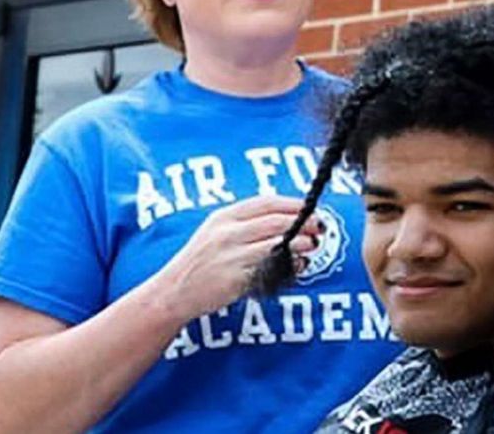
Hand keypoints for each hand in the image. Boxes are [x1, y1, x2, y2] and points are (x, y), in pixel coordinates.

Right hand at [152, 194, 320, 320]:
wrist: (174, 291)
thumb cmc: (199, 261)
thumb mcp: (215, 231)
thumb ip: (245, 223)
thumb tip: (285, 217)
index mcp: (224, 216)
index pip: (266, 202)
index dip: (293, 204)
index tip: (310, 207)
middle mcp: (227, 232)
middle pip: (276, 221)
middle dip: (303, 222)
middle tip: (320, 227)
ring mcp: (232, 255)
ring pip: (277, 244)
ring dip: (300, 243)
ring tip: (312, 245)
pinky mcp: (236, 278)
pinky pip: (271, 269)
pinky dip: (289, 265)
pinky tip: (298, 265)